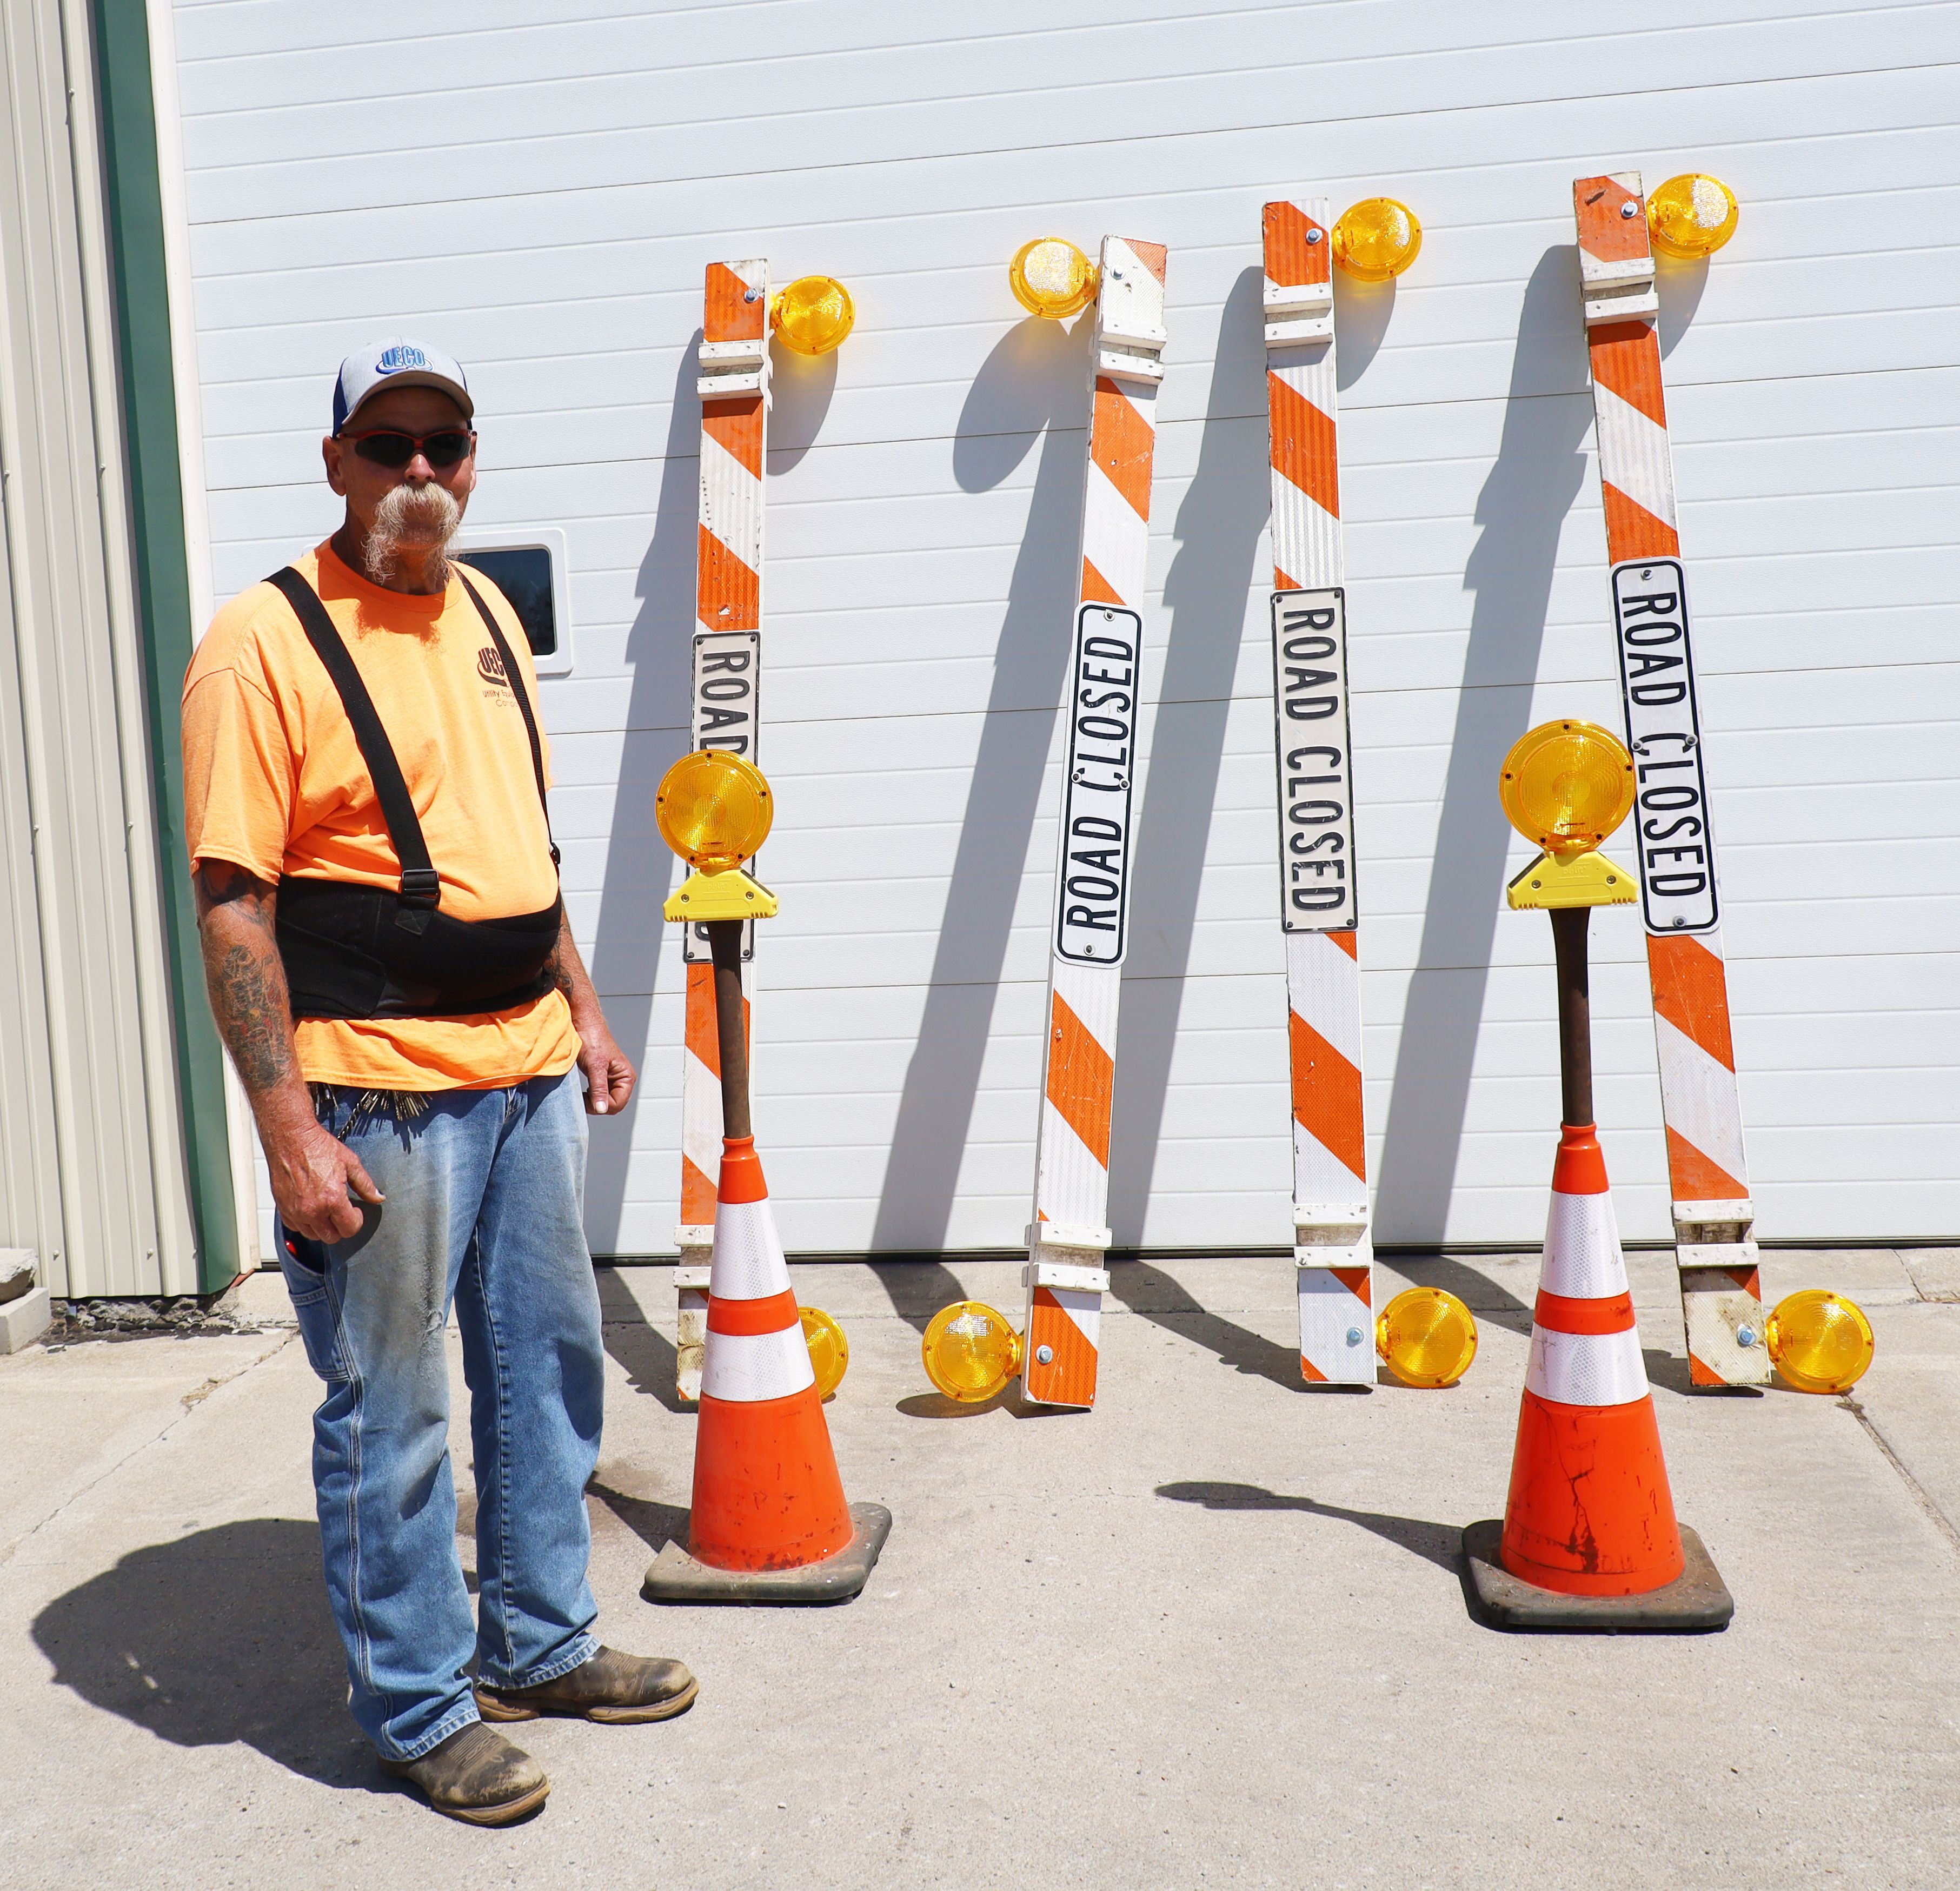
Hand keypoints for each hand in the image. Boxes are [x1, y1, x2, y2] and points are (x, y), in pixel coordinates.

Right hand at [264, 1115, 383, 1243]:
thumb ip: (366, 1185)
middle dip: (341, 1227)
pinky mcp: (283, 1209)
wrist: (291, 1139)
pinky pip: (296, 1227)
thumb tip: (378, 1198)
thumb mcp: (351, 1163)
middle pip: (331, 1237)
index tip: (355, 1211)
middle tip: (343, 1212)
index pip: (350, 1229)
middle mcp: (312, 1210)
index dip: (356, 1221)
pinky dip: (305, 1223)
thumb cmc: (318, 1148)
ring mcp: (295, 1212)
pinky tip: (311, 1209)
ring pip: (313, 1235)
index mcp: (332, 1200)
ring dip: (323, 1227)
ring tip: (327, 1210)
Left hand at [576, 1018, 635, 1115]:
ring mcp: (611, 1079)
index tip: (585, 1098)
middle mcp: (622, 1079)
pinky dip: (589, 1096)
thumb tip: (602, 1109)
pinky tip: (582, 1089)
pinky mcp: (601, 1078)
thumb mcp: (595, 1067)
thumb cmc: (592, 1039)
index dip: (602, 1106)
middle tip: (582, 1096)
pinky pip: (598, 1095)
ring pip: (604, 1101)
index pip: (618, 1104)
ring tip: (582, 1091)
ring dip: (592, 1100)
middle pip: (612, 1105)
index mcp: (627, 1076)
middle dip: (597, 1104)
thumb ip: (599, 1089)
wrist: (583, 1024)